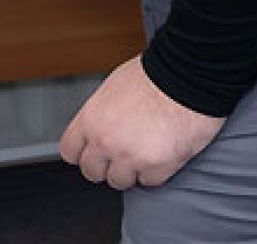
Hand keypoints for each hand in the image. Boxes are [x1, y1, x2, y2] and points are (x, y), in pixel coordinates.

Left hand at [59, 55, 224, 189]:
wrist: (186, 76)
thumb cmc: (154, 75)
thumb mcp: (113, 88)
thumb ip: (101, 114)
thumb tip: (100, 126)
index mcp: (90, 119)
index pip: (70, 151)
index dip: (83, 152)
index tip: (92, 152)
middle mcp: (105, 141)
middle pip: (92, 171)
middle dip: (106, 165)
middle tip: (120, 154)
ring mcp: (130, 157)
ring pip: (119, 182)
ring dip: (131, 171)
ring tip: (144, 152)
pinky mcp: (157, 167)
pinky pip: (149, 181)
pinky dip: (155, 172)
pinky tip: (161, 153)